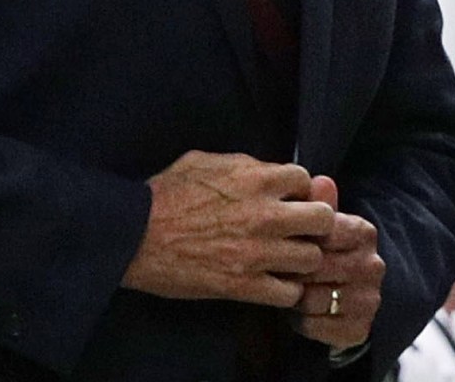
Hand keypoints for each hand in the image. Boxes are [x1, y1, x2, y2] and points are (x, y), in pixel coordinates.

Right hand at [120, 151, 333, 306]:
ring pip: (312, 259)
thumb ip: (245, 164)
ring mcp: (257, 253)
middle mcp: (266, 215)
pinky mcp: (242, 285)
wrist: (130, 236)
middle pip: (324, 219)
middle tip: (300, 231)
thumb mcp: (205, 161)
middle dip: (315, 224)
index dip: (299, 190)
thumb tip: (268, 170)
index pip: (307, 179)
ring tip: (287, 260)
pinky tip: (273, 283)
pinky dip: (286, 291)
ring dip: (302, 259)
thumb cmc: (163, 195)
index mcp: (258, 179)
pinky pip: (288, 294)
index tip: (289, 200)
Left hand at [289, 176, 384, 351]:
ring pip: (314, 299)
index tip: (281, 245)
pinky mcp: (360, 327)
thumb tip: (321, 180)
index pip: (325, 232)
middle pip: (317, 267)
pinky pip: (317, 326)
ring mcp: (369, 297)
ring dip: (294, 299)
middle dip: (291, 273)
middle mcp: (372, 264)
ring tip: (288, 294)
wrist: (342, 304)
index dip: (297, 241)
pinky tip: (299, 315)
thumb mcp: (318, 230)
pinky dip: (302, 322)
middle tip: (276, 275)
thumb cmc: (324, 258)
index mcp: (364, 233)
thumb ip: (317, 205)